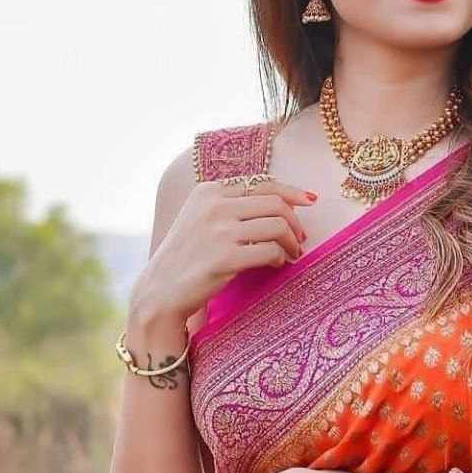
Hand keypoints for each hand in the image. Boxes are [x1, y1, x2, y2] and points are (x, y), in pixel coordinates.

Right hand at [135, 176, 318, 327]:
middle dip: (295, 221)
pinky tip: (277, 264)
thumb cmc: (187, 255)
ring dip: (291, 242)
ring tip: (292, 254)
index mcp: (209, 191)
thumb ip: (231, 205)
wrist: (161, 289)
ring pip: (277, 226)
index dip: (291, 192)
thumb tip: (280, 203)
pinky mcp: (225, 257)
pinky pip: (270, 251)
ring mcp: (219, 231)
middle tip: (300, 238)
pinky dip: (280, 258)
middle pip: (275, 203)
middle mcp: (214, 205)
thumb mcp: (201, 218)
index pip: (262, 183)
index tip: (310, 200)